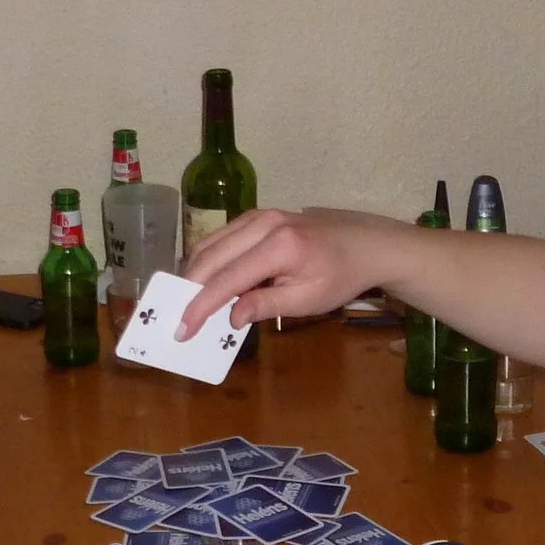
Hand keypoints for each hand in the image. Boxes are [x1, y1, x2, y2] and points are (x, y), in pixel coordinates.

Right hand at [178, 207, 394, 336]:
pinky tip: (206, 280)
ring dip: (195, 272)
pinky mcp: (258, 215)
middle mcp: (264, 223)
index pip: (228, 279)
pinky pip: (222, 236)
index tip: (182, 329)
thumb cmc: (341, 276)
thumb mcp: (308, 300)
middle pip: (211, 256)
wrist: (367, 243)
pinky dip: (209, 258)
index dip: (201, 306)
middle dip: (189, 289)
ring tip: (186, 301)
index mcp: (280, 247)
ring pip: (211, 243)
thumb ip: (266, 305)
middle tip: (176, 318)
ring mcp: (259, 215)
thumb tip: (230, 318)